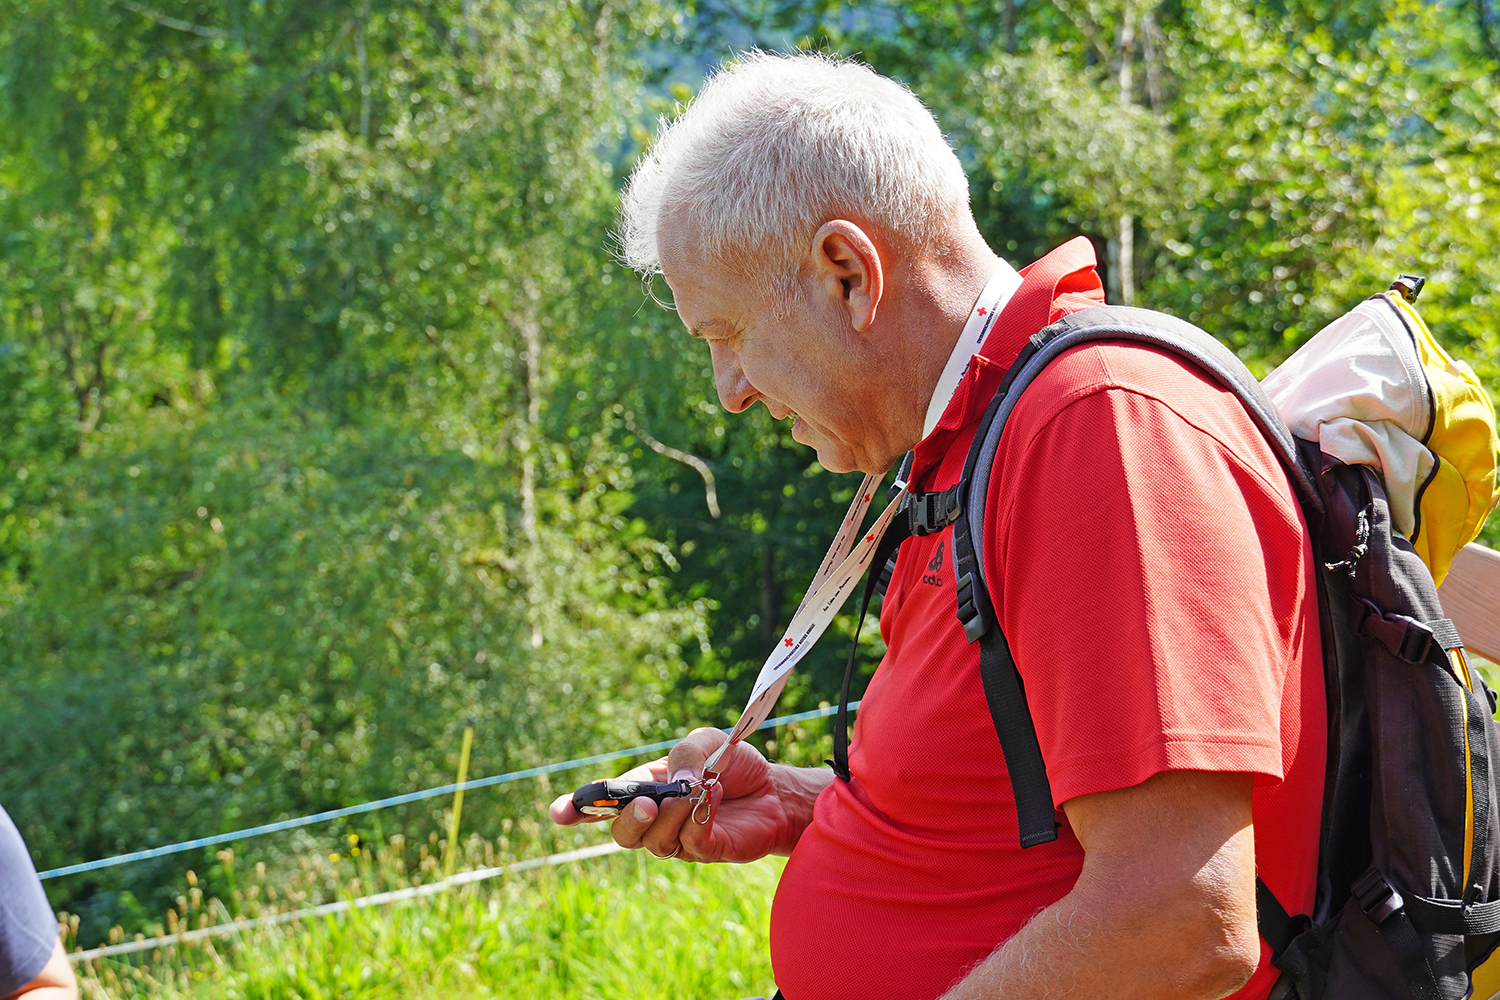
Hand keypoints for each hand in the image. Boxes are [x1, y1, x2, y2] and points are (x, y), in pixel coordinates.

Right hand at [548, 727, 831, 862]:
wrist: (774, 788)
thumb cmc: (730, 764)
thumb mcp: (704, 742)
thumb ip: (683, 756)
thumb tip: (676, 783)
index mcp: (642, 789)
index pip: (601, 805)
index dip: (576, 810)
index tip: (559, 813)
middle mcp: (654, 820)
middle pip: (622, 835)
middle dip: (629, 819)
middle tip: (649, 801)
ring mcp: (679, 839)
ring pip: (656, 841)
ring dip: (673, 812)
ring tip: (698, 787)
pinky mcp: (707, 851)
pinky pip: (691, 842)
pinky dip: (699, 817)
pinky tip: (711, 795)